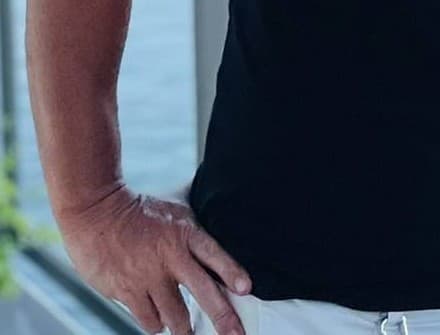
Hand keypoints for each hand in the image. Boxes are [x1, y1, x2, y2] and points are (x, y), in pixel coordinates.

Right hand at [57, 184, 251, 334]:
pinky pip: (149, 320)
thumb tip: (211, 258)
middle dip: (222, 317)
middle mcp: (170, 256)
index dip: (232, 272)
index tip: (246, 289)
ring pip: (175, 316)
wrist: (96, 212)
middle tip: (235, 333)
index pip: (215, 254)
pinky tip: (158, 321)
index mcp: (185, 233)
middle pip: (204, 292)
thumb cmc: (138, 213)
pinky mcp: (126, 291)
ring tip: (187, 330)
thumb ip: (192, 237)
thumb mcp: (174, 215)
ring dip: (183, 327)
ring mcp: (148, 276)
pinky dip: (156, 324)